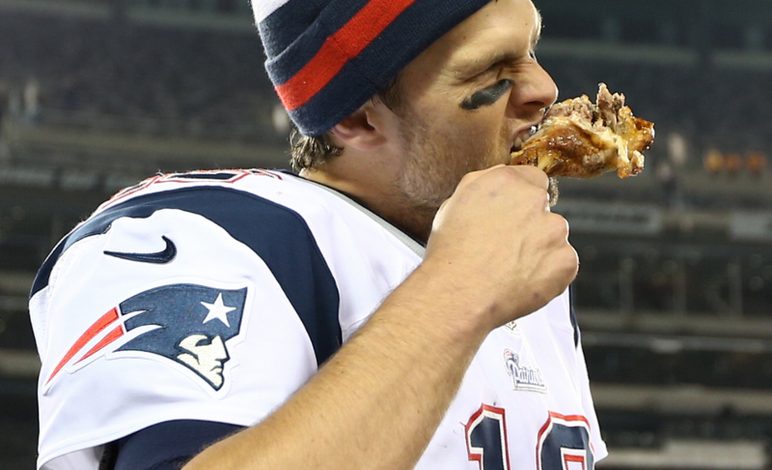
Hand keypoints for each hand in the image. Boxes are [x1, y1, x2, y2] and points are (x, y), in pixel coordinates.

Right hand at [423, 165, 577, 329]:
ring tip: (511, 268)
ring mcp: (554, 230)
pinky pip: (563, 265)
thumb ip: (483, 186)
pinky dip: (548, 274)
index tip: (515, 213)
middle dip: (531, 225)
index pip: (533, 178)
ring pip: (553, 237)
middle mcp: (534, 200)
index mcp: (506, 182)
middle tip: (507, 247)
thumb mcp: (453, 206)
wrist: (460, 295)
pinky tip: (523, 280)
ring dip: (540, 249)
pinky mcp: (566, 260)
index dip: (522, 199)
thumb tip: (498, 184)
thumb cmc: (451, 257)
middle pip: (544, 208)